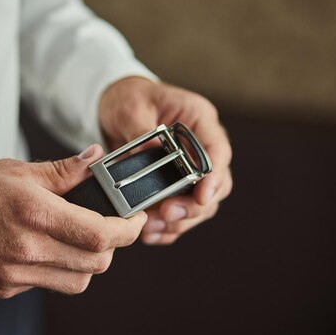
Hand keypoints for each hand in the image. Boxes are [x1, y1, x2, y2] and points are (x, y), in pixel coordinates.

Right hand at [0, 144, 146, 298]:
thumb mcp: (16, 170)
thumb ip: (64, 170)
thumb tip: (96, 160)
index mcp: (34, 213)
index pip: (100, 234)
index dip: (128, 230)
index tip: (135, 220)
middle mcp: (27, 249)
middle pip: (96, 264)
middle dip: (112, 246)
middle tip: (107, 227)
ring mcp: (14, 274)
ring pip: (76, 281)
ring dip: (87, 263)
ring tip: (76, 240)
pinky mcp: (3, 289)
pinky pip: (46, 285)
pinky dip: (56, 270)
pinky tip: (43, 250)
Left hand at [98, 77, 232, 244]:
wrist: (117, 108)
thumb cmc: (129, 99)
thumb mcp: (131, 107)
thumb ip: (141, 130)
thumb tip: (153, 151)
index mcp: (199, 120)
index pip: (218, 151)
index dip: (214, 177)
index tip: (201, 197)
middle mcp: (202, 147)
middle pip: (214, 186)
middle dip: (193, 206)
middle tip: (167, 215)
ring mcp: (191, 169)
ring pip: (199, 206)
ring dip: (179, 221)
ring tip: (152, 229)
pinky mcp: (176, 187)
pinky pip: (179, 213)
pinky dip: (167, 227)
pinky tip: (150, 235)